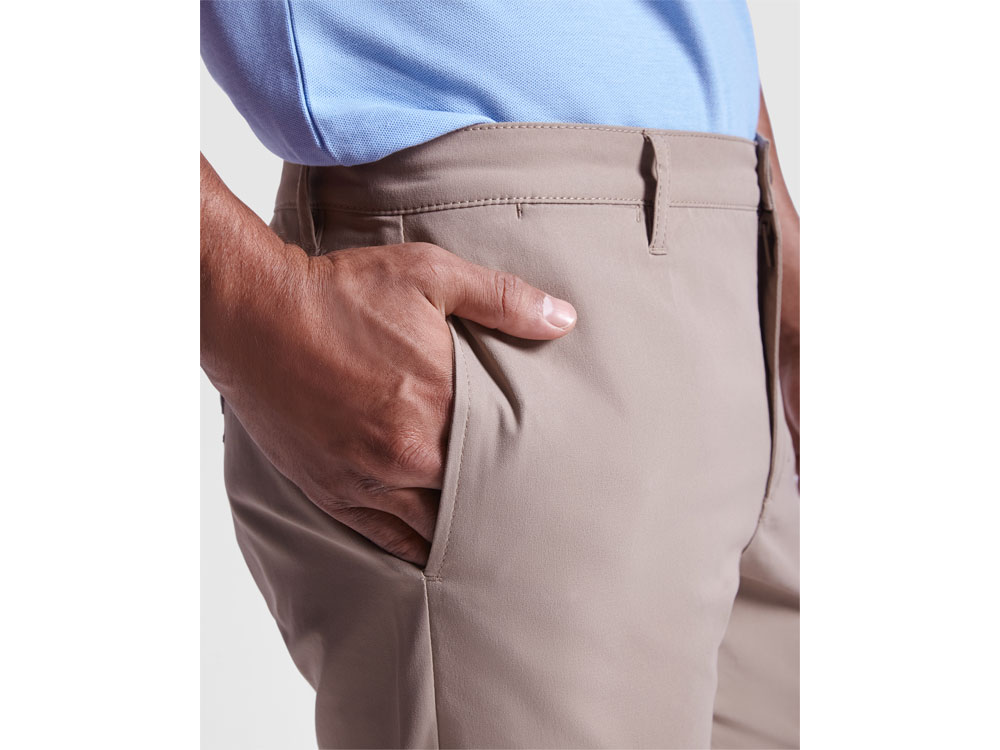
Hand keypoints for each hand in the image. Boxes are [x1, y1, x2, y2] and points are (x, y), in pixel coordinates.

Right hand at [204, 239, 576, 565]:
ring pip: (430, 530)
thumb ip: (502, 299)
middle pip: (472, 502)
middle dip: (500, 510)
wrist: (255, 312)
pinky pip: (382, 537)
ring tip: (494, 546)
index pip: (504, 457)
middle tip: (535, 526)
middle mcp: (405, 453)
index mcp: (438, 403)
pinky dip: (413, 548)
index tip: (556, 483)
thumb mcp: (430, 275)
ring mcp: (365, 478)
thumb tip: (564, 319)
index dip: (531, 472)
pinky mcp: (331, 491)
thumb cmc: (341, 291)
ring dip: (460, 536)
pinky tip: (435, 553)